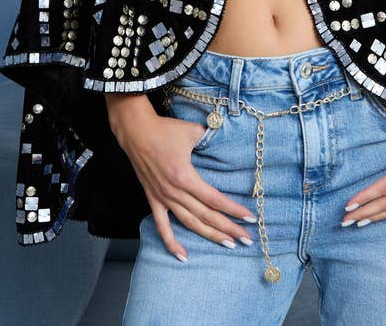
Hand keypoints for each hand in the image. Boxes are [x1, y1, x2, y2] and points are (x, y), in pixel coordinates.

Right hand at [110, 100, 256, 259]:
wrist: (136, 132)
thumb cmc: (165, 129)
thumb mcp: (192, 130)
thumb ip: (211, 136)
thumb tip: (226, 136)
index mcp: (186, 177)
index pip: (214, 199)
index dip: (233, 210)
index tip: (249, 218)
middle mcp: (175, 192)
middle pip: (206, 215)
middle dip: (228, 228)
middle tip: (247, 239)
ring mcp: (163, 198)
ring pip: (190, 223)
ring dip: (209, 236)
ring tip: (228, 244)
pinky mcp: (153, 199)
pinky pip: (162, 226)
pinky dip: (172, 243)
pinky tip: (183, 256)